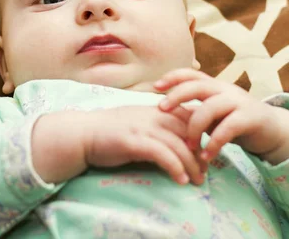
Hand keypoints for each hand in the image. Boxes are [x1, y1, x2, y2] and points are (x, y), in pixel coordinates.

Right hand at [83, 106, 205, 184]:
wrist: (81, 133)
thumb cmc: (109, 130)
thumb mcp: (137, 120)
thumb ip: (156, 124)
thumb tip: (176, 137)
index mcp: (156, 109)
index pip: (189, 117)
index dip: (202, 134)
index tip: (206, 151)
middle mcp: (154, 115)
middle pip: (189, 132)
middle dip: (201, 152)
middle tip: (206, 170)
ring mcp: (144, 127)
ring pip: (179, 145)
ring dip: (192, 164)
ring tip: (198, 180)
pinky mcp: (134, 142)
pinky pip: (162, 154)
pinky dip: (175, 167)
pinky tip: (181, 179)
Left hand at [154, 69, 288, 164]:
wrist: (272, 130)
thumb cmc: (235, 122)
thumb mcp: (213, 115)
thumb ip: (195, 112)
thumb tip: (164, 116)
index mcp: (214, 86)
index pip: (191, 74)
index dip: (172, 77)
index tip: (155, 87)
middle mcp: (225, 89)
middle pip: (197, 85)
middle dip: (177, 95)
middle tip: (162, 110)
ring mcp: (238, 102)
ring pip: (210, 107)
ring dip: (195, 128)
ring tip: (189, 145)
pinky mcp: (250, 117)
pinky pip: (228, 128)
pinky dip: (215, 143)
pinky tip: (207, 156)